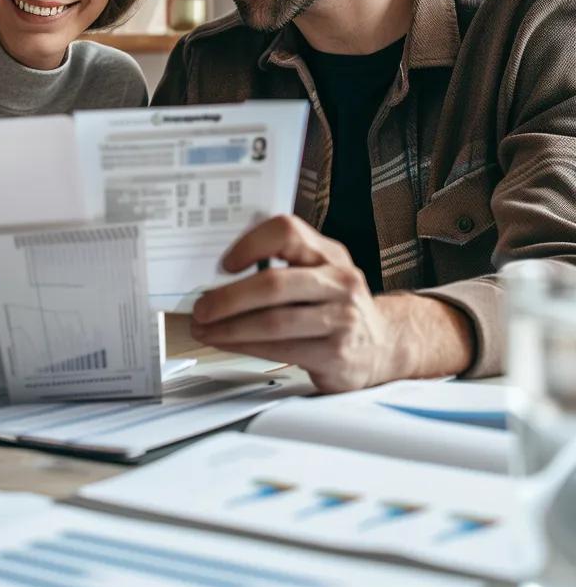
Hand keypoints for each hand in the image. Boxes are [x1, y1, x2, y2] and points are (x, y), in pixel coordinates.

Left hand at [189, 215, 396, 392]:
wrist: (386, 345)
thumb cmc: (336, 306)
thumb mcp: (320, 273)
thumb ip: (283, 265)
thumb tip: (218, 273)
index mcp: (329, 254)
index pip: (288, 232)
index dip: (250, 244)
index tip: (224, 263)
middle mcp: (339, 282)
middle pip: (273, 284)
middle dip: (227, 298)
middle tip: (201, 307)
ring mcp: (341, 319)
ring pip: (272, 321)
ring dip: (229, 327)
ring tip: (204, 328)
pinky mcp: (336, 354)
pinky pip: (280, 350)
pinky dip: (245, 346)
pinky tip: (228, 343)